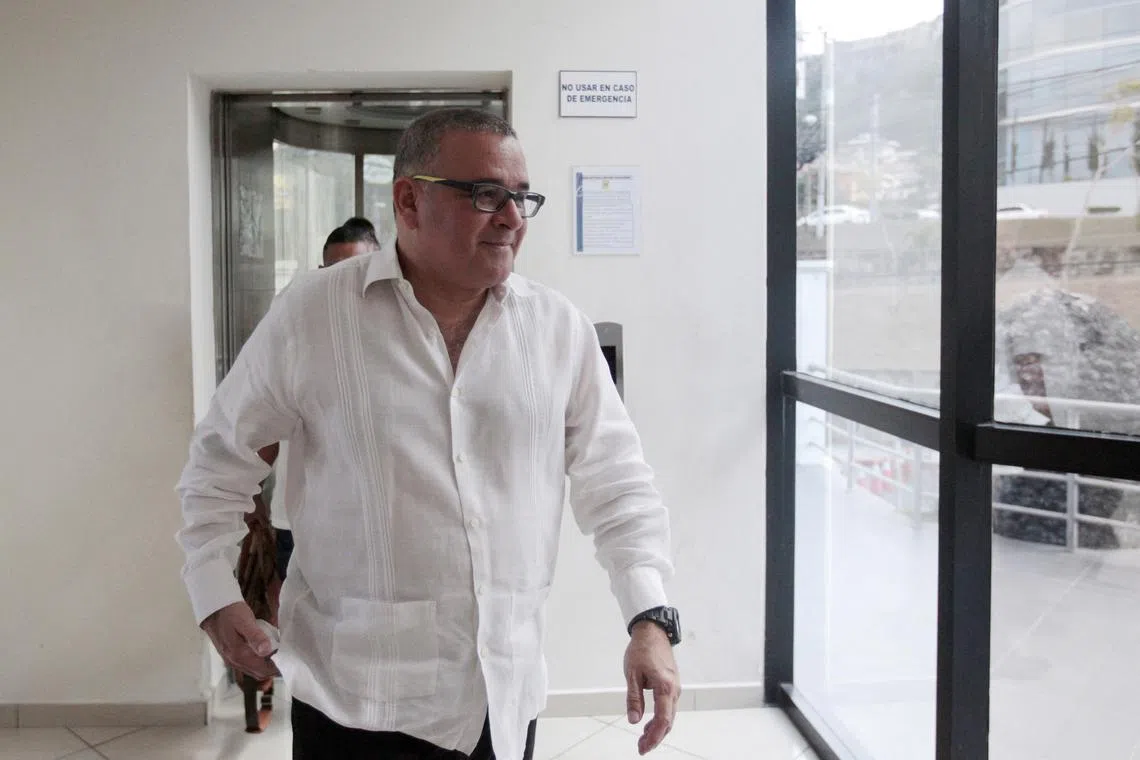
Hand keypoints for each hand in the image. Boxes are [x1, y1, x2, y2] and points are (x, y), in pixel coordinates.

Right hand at [200, 601, 279, 680]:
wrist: (213, 608)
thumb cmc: (231, 612)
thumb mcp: (245, 621)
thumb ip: (255, 636)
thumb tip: (266, 651)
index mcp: (239, 655)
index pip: (264, 670)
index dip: (278, 668)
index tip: (290, 661)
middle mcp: (235, 662)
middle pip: (260, 673)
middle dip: (274, 669)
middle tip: (287, 657)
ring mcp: (232, 660)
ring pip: (254, 670)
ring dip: (267, 666)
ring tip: (279, 654)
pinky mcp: (231, 656)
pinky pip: (248, 665)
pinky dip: (259, 663)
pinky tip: (266, 652)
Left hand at [624, 622, 680, 754]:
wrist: (653, 632)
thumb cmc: (642, 649)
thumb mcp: (632, 675)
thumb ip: (634, 699)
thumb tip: (634, 720)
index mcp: (665, 687)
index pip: (663, 719)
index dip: (654, 736)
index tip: (643, 746)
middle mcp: (674, 689)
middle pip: (668, 721)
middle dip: (655, 737)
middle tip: (641, 748)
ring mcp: (675, 687)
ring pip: (669, 715)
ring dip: (658, 729)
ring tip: (643, 739)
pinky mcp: (672, 685)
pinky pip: (669, 707)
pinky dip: (661, 718)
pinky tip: (649, 724)